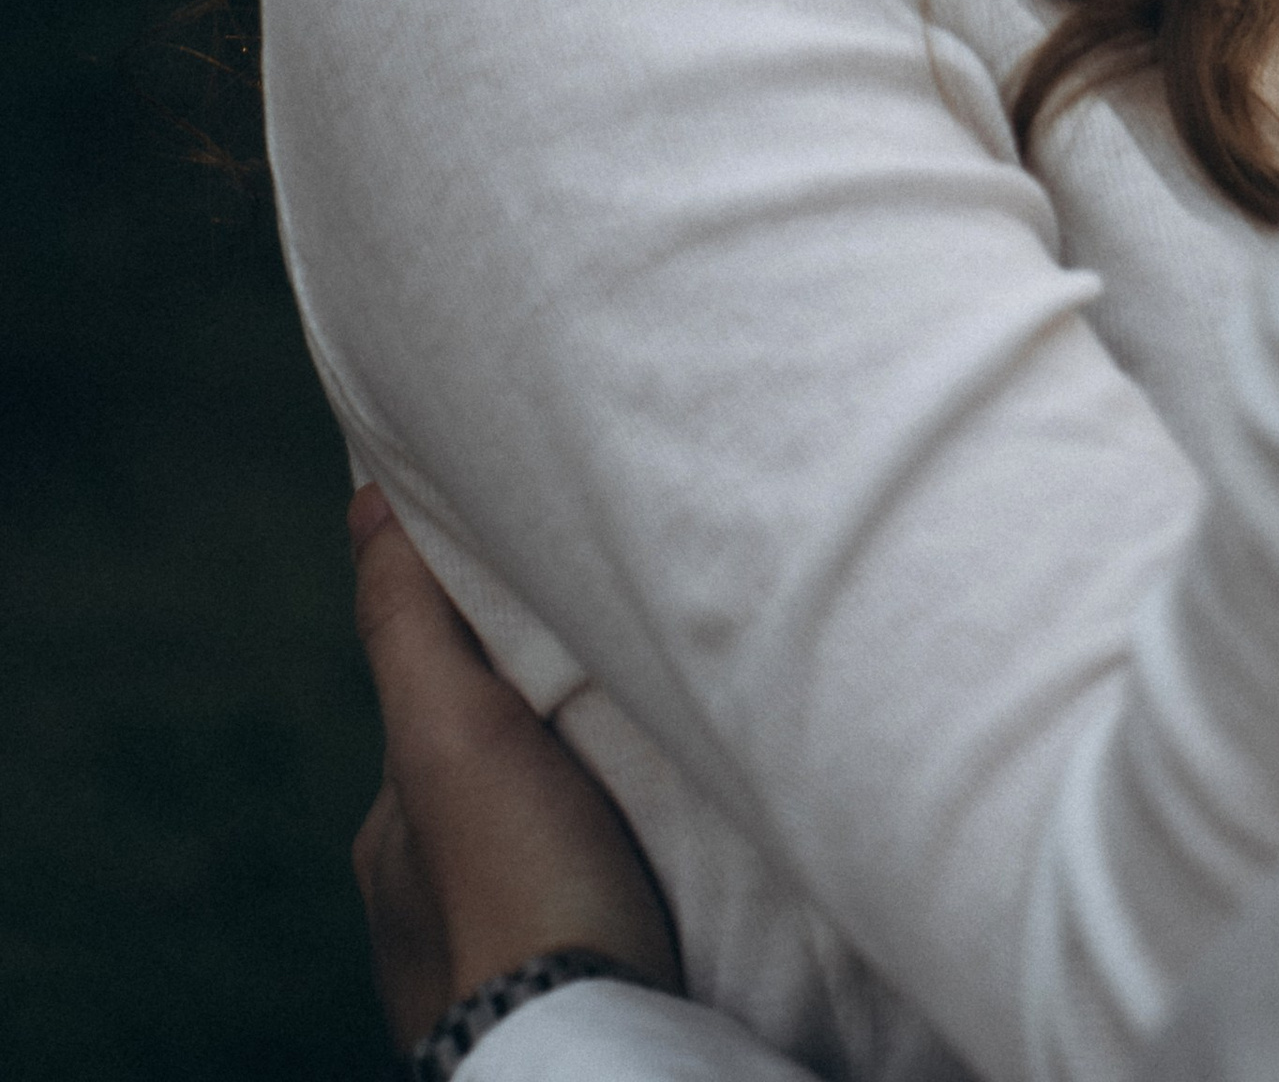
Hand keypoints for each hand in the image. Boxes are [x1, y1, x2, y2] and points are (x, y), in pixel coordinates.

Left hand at [349, 486, 679, 1050]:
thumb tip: (364, 500)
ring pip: (547, 844)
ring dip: (593, 809)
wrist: (587, 1047)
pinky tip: (666, 860)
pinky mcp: (569, 991)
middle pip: (497, 776)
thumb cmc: (514, 885)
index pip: (438, 708)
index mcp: (388, 841)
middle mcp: (422, 908)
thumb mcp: (449, 730)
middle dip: (550, 739)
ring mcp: (490, 962)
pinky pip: (590, 905)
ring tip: (663, 770)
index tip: (558, 612)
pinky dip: (623, 873)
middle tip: (625, 692)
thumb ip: (409, 623)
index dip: (493, 653)